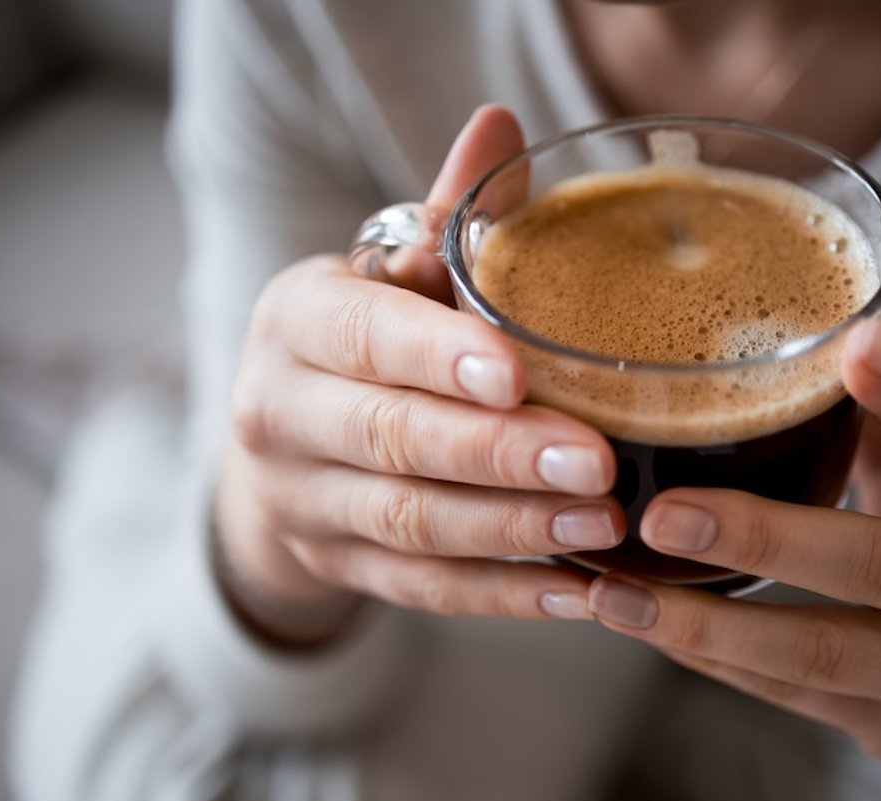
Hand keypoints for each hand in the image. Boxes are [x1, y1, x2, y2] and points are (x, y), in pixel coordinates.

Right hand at [214, 106, 624, 642]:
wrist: (278, 446)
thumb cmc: (361, 339)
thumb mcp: (388, 272)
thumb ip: (449, 216)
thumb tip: (501, 125)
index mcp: (296, 321)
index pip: (362, 336)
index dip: (435, 357)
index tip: (517, 373)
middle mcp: (281, 414)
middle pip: (392, 440)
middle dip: (498, 455)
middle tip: (595, 463)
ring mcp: (305, 503)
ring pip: (411, 525)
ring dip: (512, 529)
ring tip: (602, 525)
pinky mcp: (341, 567)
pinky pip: (426, 590)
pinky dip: (506, 594)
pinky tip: (581, 591)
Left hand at [588, 319, 880, 800]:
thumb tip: (782, 348)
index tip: (856, 343)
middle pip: (880, 566)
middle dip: (764, 540)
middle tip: (664, 516)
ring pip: (822, 652)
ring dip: (710, 625)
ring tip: (616, 595)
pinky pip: (792, 694)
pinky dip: (714, 659)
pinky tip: (647, 628)